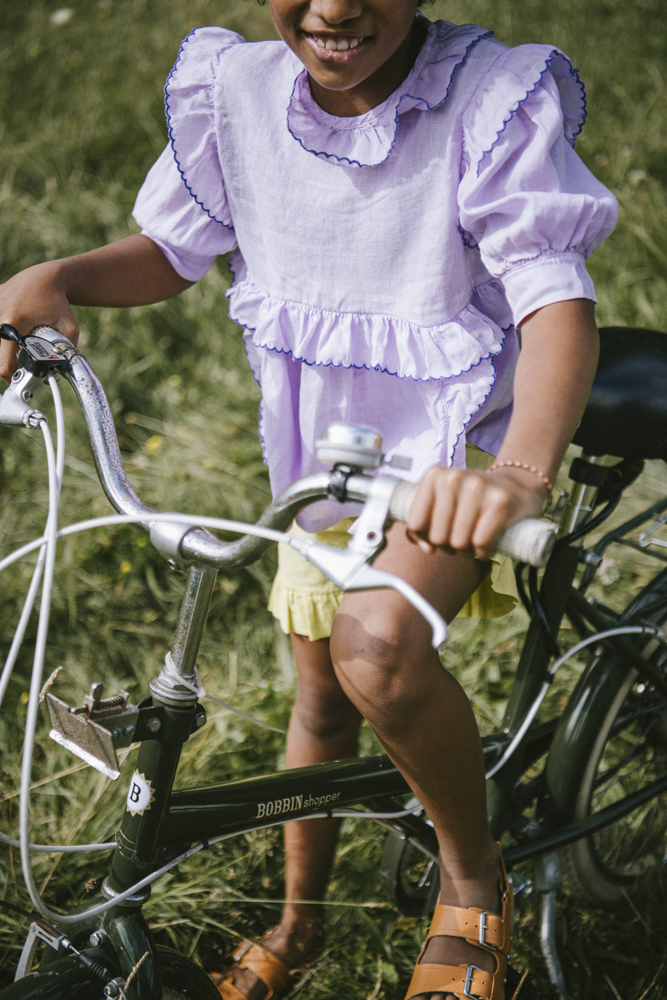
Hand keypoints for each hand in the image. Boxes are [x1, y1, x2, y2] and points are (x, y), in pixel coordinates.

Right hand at [0, 262, 78, 382]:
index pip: (2, 361)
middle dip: (7, 360)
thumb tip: (60, 370)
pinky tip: (13, 328)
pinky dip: (3, 331)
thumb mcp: (70, 327)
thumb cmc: (58, 302)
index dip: (10, 373)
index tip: (17, 376)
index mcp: (14, 322)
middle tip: (20, 360)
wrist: (45, 277)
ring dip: (3, 346)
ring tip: (17, 344)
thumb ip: (67, 350)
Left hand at [406, 464, 547, 559]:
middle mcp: (454, 478)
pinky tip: (488, 545)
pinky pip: (481, 543)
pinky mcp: (499, 502)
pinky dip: (483, 552)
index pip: (415, 524)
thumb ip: (424, 525)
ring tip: (474, 541)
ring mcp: (477, 488)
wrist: (517, 487)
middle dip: (449, 547)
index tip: (440, 533)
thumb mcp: (444, 503)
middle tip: (462, 538)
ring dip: (467, 551)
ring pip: (459, 543)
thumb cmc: (472, 502)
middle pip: (438, 537)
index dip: (426, 538)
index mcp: (435, 475)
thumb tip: (428, 549)